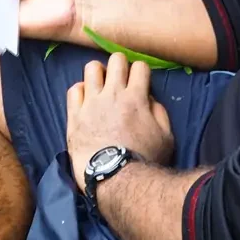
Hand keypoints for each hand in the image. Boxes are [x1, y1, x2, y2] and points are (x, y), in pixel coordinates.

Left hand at [66, 52, 173, 191]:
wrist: (115, 179)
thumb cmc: (144, 161)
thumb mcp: (166, 138)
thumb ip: (160, 112)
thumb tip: (149, 98)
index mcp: (136, 98)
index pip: (140, 66)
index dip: (142, 73)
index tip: (140, 84)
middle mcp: (112, 94)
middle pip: (116, 59)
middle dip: (121, 65)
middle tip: (121, 80)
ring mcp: (91, 103)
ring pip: (91, 68)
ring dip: (99, 74)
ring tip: (101, 86)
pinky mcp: (75, 115)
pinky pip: (73, 90)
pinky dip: (80, 92)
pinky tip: (86, 101)